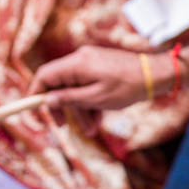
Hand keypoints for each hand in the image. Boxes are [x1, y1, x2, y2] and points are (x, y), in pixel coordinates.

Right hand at [26, 46, 173, 132]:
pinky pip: (88, 85)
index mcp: (77, 63)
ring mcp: (92, 62)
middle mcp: (82, 59)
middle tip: (62, 126)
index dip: (36, 93)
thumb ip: (68, 99)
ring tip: (91, 129)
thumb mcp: (95, 98)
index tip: (33, 111)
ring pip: (76, 88)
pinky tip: (99, 118)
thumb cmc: (127, 87)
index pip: (45, 75)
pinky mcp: (101, 67)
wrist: (156, 75)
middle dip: (61, 106)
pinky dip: (90, 101)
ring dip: (80, 109)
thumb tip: (46, 100)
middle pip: (59, 83)